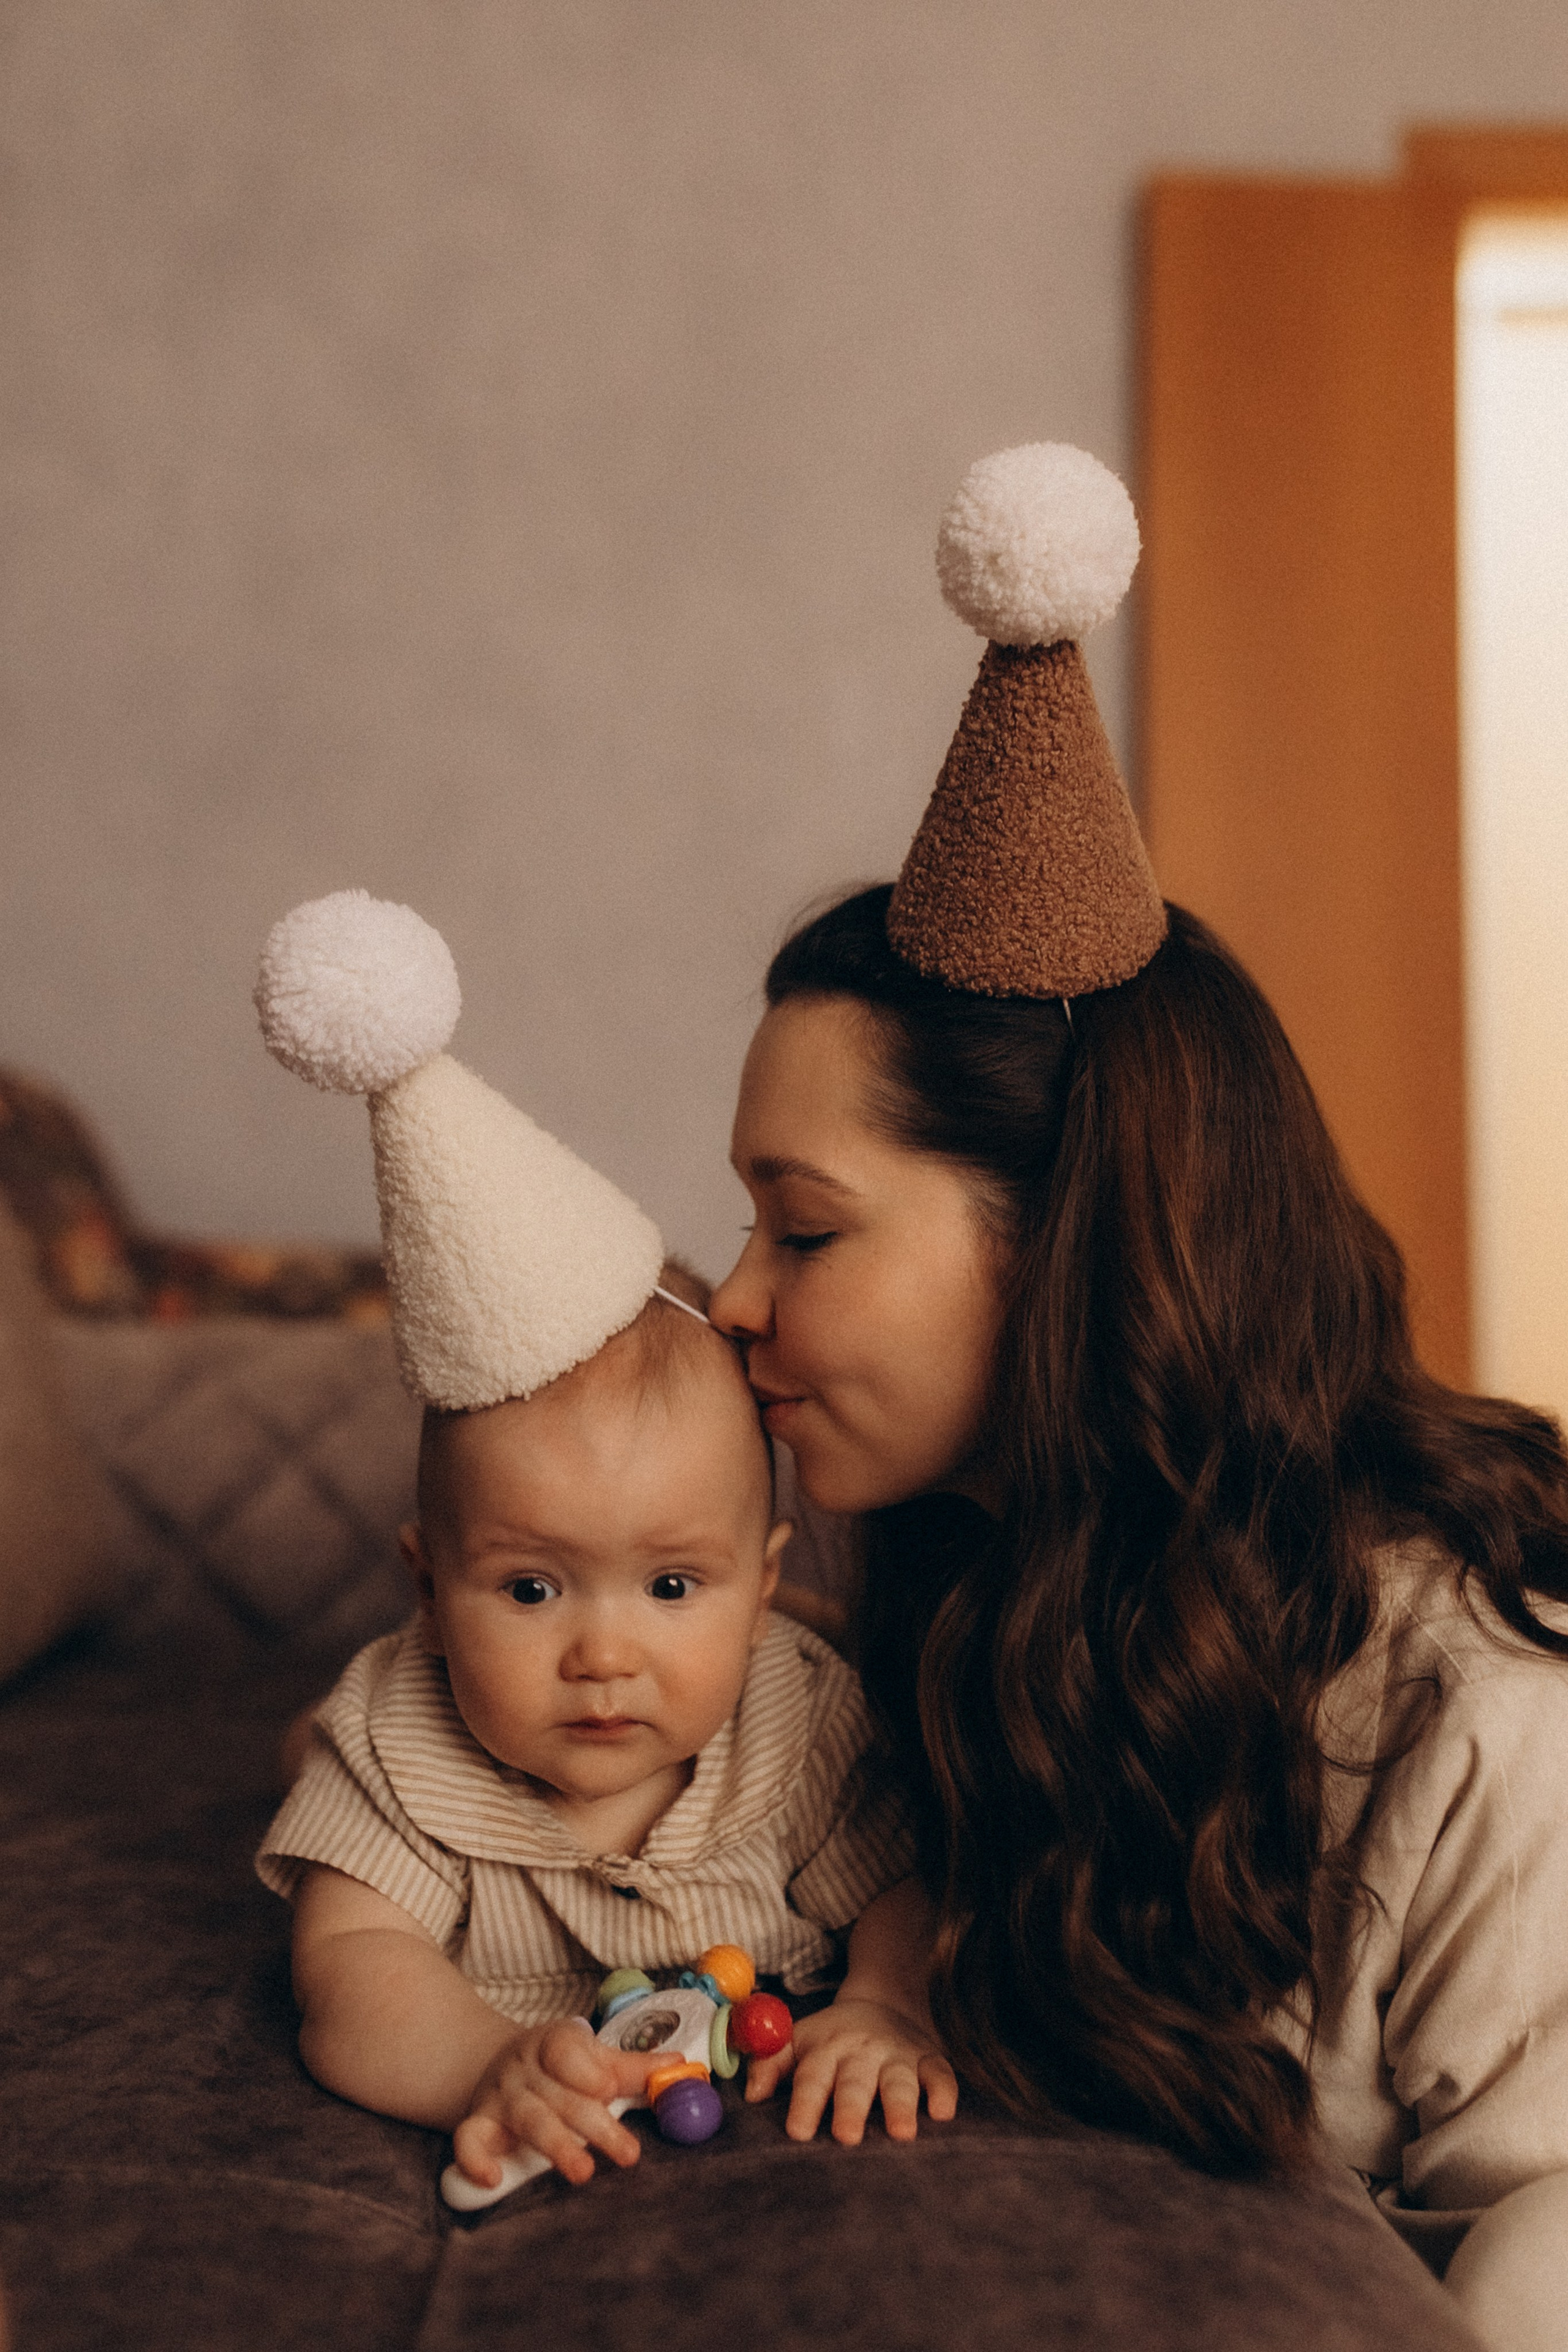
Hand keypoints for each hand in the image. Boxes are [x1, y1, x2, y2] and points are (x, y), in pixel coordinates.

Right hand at [452, 2019, 658, 2188]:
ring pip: (528, 2120)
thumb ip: (632, 2068)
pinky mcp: (477, 2123)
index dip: (588, 2070)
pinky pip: (468, 2140)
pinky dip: (475, 2159)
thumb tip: (680, 2066)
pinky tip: (493, 2178)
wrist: (495, 2063)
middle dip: (596, 2125)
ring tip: (583, 2172)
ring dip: (556, 2146)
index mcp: (554, 2043)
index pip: (568, 2052)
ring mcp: (499, 2096)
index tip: (609, 2088)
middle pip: (562, 2097)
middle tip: (629, 2154)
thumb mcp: (592, 2057)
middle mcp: (525, 2067)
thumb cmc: (559, 2066)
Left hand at [745, 1994, 957, 2145]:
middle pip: (854, 2082)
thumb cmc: (833, 2038)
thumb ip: (771, 2063)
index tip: (797, 2131)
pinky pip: (941, 2074)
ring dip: (900, 2105)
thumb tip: (752, 2095)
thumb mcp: (798, 2040)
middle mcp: (862, 2053)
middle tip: (847, 2136)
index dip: (805, 2103)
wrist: (885, 2001)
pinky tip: (942, 2113)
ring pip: (899, 2080)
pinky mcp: (930, 2059)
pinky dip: (944, 2091)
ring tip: (901, 2132)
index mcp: (826, 2050)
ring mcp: (898, 2056)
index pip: (811, 2077)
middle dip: (851, 2108)